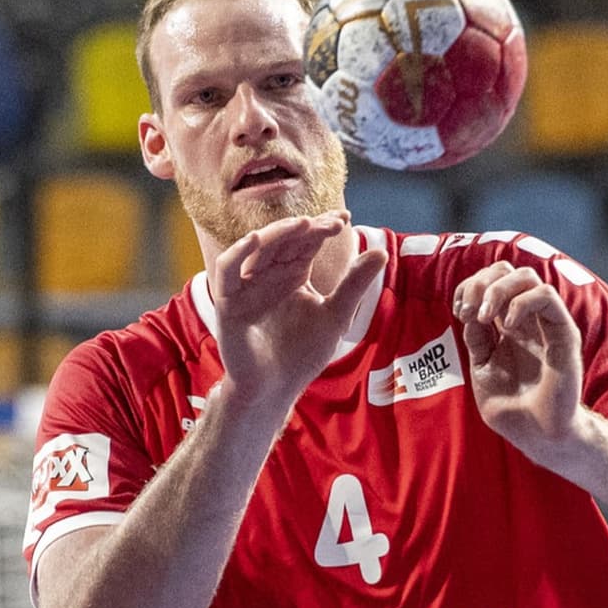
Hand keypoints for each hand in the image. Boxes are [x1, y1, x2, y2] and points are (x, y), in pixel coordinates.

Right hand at [212, 210, 386, 411]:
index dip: (323, 227)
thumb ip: (354, 284)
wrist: (275, 389)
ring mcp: (247, 284)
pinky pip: (226, 269)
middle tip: (331, 223)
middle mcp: (270, 273)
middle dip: (307, 228)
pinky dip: (237, 252)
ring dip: (277, 233)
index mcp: (294, 273)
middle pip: (284, 239)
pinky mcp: (228, 301)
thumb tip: (381, 252)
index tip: (344, 218)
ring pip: (257, 248)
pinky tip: (254, 239)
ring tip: (302, 224)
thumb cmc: (302, 354)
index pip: (306, 241)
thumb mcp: (336, 315)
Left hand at [453, 261, 586, 460]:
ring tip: (485, 316)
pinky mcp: (563, 333)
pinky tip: (507, 326)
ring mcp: (545, 324)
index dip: (470, 287)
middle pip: (506, 271)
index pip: (490, 282)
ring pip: (527, 276)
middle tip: (468, 311)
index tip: (459, 310)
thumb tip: (470, 313)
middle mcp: (526, 320)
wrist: (538, 438)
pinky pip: (546, 297)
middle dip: (480, 282)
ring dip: (498, 289)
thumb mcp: (483, 369)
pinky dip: (520, 303)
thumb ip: (477, 340)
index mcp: (505, 326)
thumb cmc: (512, 409)